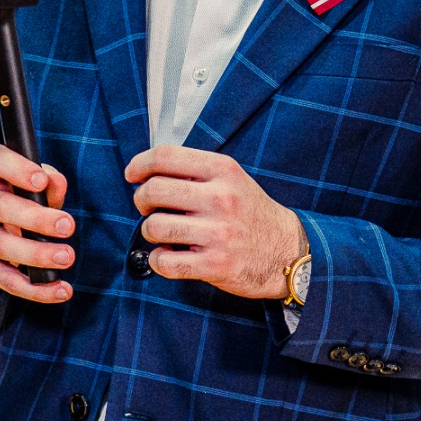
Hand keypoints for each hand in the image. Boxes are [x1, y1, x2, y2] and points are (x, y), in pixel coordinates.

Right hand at [0, 145, 74, 303]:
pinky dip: (34, 288)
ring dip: (35, 254)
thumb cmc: (20, 191)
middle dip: (36, 219)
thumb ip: (47, 179)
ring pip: (0, 244)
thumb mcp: (33, 178)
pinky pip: (3, 278)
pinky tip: (61, 289)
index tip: (42, 180)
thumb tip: (55, 184)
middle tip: (69, 226)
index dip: (17, 170)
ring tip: (66, 257)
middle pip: (0, 207)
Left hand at [127, 146, 306, 300]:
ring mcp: (218, 233)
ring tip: (161, 233)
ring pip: (154, 226)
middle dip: (140, 199)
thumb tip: (148, 171)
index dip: (139, 164)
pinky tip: (167, 256)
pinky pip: (165, 262)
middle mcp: (220, 198)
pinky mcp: (215, 264)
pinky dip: (158, 260)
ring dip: (149, 231)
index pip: (165, 156)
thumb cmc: (250, 213)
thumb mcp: (232, 179)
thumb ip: (196, 171)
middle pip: (154, 190)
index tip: (132, 174)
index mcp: (222, 170)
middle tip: (147, 207)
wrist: (287, 250)